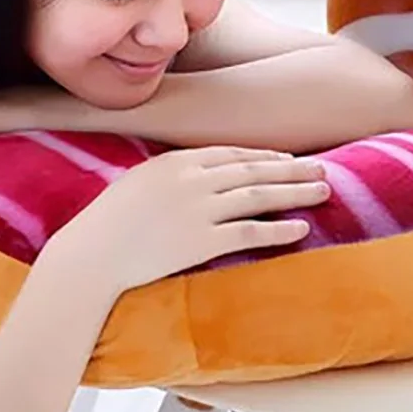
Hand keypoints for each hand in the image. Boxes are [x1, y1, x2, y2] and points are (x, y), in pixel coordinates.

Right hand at [60, 145, 330, 295]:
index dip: (264, 156)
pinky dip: (279, 230)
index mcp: (176, 162)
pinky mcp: (202, 243)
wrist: (89, 257)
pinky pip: (250, 233)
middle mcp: (193, 180)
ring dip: (295, 193)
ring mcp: (199, 211)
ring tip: (323, 191)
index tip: (286, 158)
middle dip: (291, 169)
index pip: (232, 154)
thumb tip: (202, 175)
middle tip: (321, 169)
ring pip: (260, 197)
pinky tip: (302, 228)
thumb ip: (173, 175)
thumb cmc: (108, 223)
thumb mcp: (138, 183)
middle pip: (254, 170)